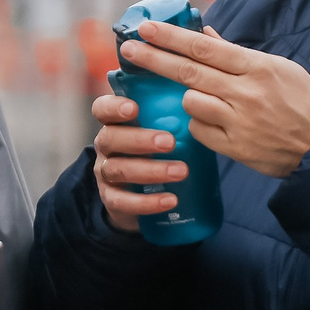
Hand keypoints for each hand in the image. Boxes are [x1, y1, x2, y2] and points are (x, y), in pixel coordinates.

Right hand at [90, 93, 186, 231]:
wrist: (140, 198)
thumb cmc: (156, 152)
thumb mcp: (161, 132)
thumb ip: (173, 119)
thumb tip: (206, 107)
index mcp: (116, 124)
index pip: (102, 109)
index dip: (113, 107)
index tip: (134, 108)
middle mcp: (106, 147)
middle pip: (110, 138)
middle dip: (140, 140)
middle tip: (170, 142)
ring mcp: (105, 174)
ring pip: (119, 169)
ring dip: (151, 170)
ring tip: (181, 171)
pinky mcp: (111, 200)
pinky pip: (124, 202)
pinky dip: (148, 202)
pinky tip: (170, 200)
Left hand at [115, 20, 309, 178]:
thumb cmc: (302, 102)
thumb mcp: (279, 68)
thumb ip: (238, 54)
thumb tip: (206, 35)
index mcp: (258, 67)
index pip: (205, 48)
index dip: (172, 37)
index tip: (146, 27)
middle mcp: (245, 92)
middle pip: (188, 72)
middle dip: (154, 58)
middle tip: (128, 48)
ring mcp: (238, 121)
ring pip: (190, 102)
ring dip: (187, 97)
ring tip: (202, 98)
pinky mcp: (234, 147)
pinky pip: (198, 130)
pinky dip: (198, 123)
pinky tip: (211, 121)